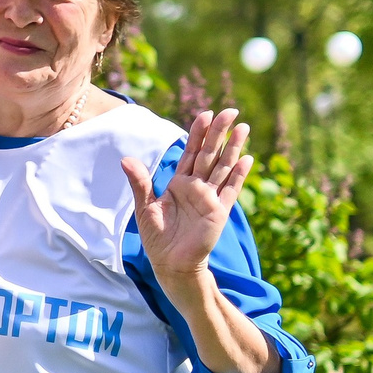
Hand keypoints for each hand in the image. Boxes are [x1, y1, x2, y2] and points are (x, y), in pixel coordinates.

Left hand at [124, 108, 252, 286]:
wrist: (170, 263)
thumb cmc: (158, 237)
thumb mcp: (145, 207)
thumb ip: (139, 182)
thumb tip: (126, 159)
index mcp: (179, 182)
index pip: (192, 152)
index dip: (198, 133)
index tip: (205, 114)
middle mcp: (197, 186)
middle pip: (211, 154)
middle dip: (219, 132)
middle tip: (230, 110)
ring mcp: (210, 198)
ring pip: (224, 167)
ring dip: (234, 148)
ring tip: (243, 127)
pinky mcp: (219, 212)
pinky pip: (230, 190)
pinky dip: (238, 175)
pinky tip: (247, 159)